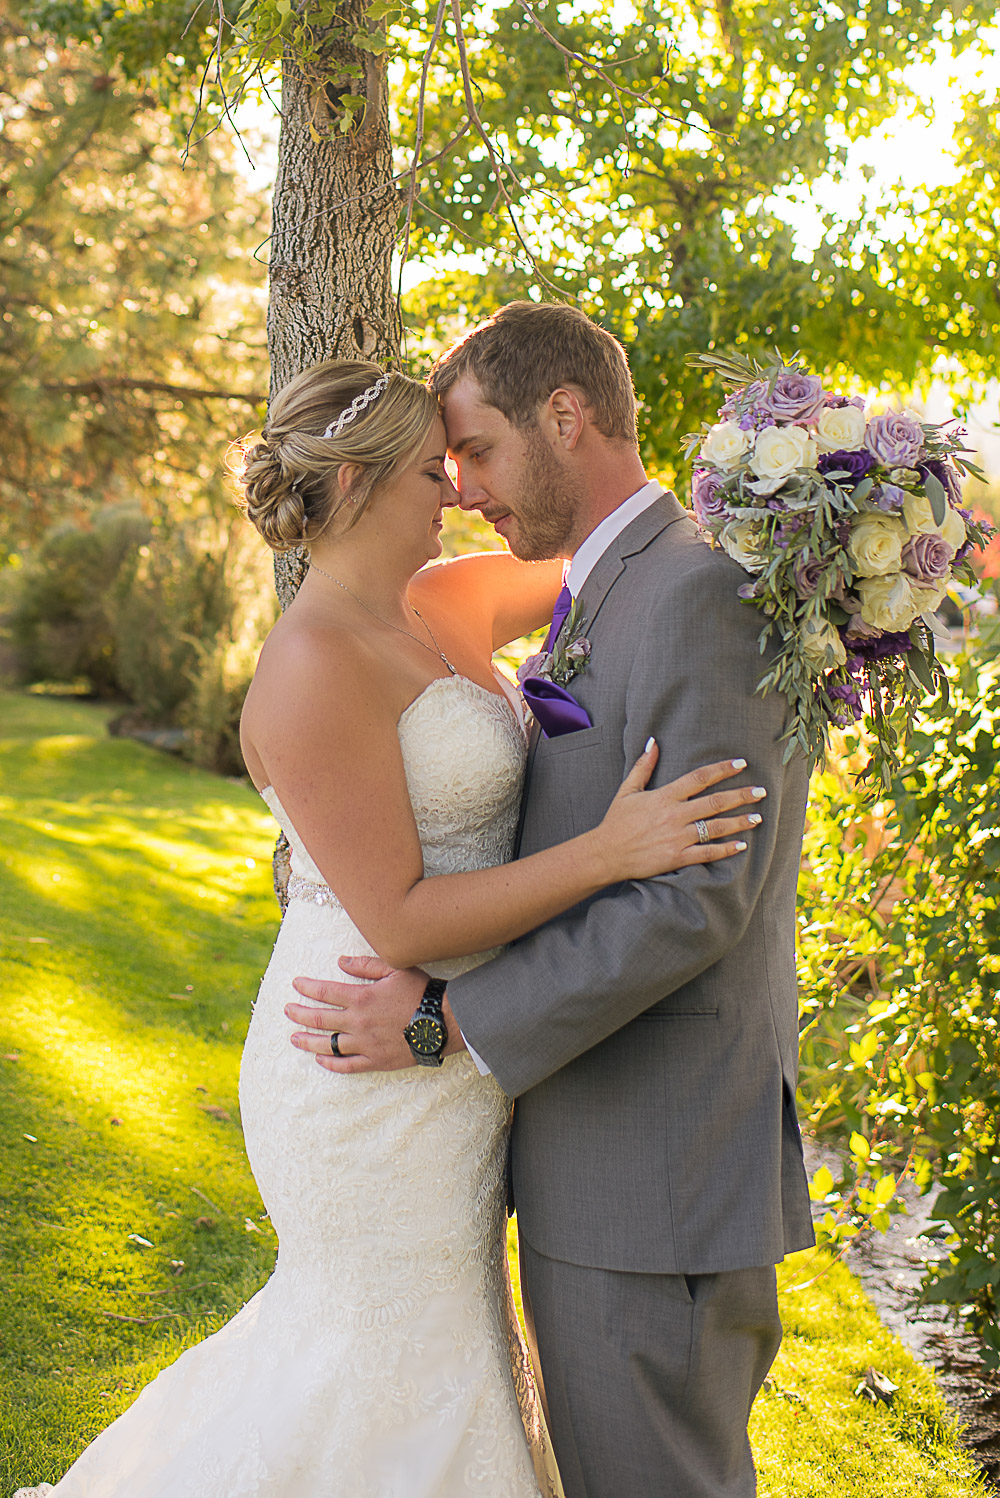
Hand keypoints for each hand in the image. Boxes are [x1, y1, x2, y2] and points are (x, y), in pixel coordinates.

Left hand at [285, 958, 461, 1073]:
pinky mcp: (375, 1060)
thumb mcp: (396, 969)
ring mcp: (365, 1044)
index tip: (296, 985)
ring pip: (327, 1045)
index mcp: (362, 998)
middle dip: (299, 1014)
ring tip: (294, 1037)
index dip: (307, 988)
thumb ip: (366, 965)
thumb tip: (340, 961)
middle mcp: (358, 1022)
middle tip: (288, 1010)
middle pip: (319, 1019)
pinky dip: (331, 1063)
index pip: (325, 992)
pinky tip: (320, 1060)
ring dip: (307, 1041)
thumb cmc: (421, 992)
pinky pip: (347, 1065)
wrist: (442, 1023)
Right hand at [590, 745, 765, 883]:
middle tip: (761, 791)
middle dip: (740, 795)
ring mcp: (677, 837)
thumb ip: (644, 766)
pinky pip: (707, 853)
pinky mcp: (677, 857)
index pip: (699, 778)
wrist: (606, 853)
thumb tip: (653, 742)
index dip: (722, 770)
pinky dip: (725, 849)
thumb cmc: (616, 822)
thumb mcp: (628, 790)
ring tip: (758, 817)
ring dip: (739, 821)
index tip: (741, 764)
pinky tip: (742, 844)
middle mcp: (674, 815)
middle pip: (714, 802)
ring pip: (715, 827)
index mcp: (664, 796)